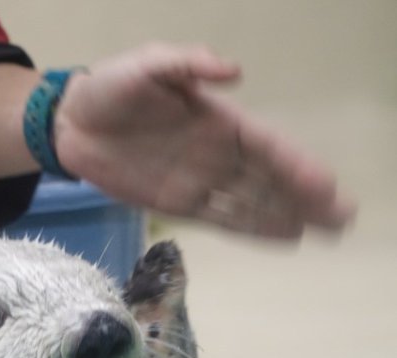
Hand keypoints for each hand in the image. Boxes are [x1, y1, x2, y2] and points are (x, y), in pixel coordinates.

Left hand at [54, 44, 355, 238]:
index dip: (295, 165)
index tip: (322, 184)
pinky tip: (284, 237)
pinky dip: (253, 230)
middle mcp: (218, 154)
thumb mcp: (149, 64)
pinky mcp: (179, 206)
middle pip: (270, 180)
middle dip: (306, 198)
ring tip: (322, 233)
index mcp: (219, 120)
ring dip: (287, 217)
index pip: (267, 146)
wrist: (73, 124)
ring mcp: (201, 182)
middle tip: (341, 217)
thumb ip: (188, 63)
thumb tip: (233, 72)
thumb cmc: (113, 88)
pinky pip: (223, 221)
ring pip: (253, 204)